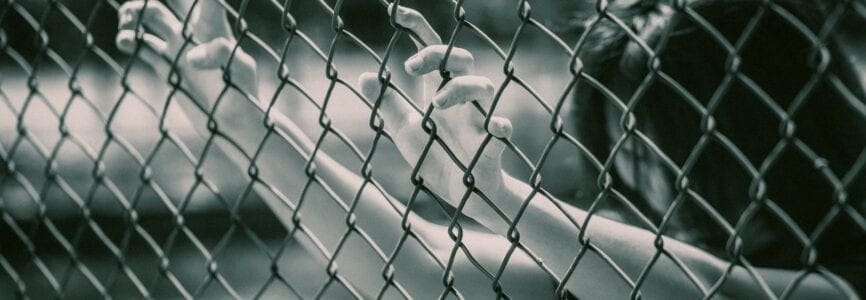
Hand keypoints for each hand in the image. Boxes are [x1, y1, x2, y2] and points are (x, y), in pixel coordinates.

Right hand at [115, 0, 256, 106]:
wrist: (234, 124)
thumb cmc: (245, 94)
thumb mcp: (241, 70)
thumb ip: (220, 54)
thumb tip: (190, 57)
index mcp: (213, 27)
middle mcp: (193, 34)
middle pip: (168, 3)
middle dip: (147, 1)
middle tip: (135, 11)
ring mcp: (178, 49)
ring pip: (150, 20)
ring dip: (133, 15)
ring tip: (126, 30)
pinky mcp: (167, 68)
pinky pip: (142, 47)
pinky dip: (129, 41)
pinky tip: (125, 43)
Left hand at [358, 5, 512, 214]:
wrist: (460, 195)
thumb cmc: (435, 157)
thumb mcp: (405, 130)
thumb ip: (388, 104)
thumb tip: (365, 76)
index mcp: (439, 90)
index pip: (432, 50)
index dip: (417, 27)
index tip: (396, 13)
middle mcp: (461, 99)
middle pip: (459, 59)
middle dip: (437, 55)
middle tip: (409, 67)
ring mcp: (478, 119)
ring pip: (482, 86)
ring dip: (458, 88)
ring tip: (435, 105)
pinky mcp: (491, 144)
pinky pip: (501, 128)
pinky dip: (498, 126)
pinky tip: (493, 128)